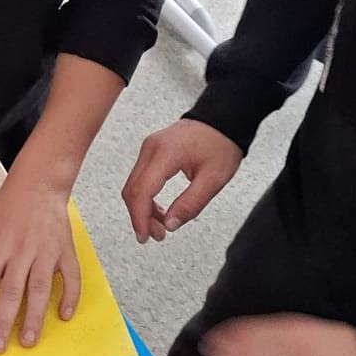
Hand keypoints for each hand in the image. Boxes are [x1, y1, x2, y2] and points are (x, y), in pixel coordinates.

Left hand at [0, 175, 79, 351]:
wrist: (38, 185)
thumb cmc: (6, 206)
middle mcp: (21, 252)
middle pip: (11, 292)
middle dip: (3, 322)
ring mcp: (45, 253)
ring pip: (40, 290)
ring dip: (34, 317)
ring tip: (27, 340)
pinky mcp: (64, 251)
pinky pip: (70, 277)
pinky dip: (69, 296)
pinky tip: (64, 314)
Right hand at [122, 121, 243, 242]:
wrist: (223, 120)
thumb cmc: (221, 143)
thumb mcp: (214, 179)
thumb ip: (191, 204)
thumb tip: (170, 224)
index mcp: (166, 153)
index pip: (142, 191)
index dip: (140, 218)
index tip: (145, 236)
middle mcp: (151, 148)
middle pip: (133, 190)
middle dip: (140, 217)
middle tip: (157, 235)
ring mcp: (149, 148)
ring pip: (134, 186)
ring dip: (143, 209)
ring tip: (160, 226)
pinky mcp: (152, 151)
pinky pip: (140, 178)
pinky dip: (146, 198)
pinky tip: (159, 210)